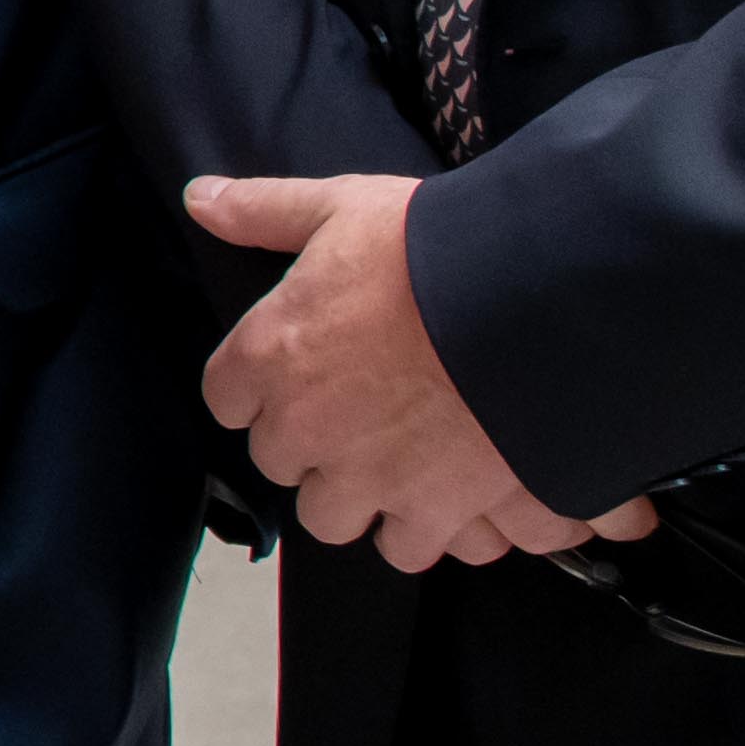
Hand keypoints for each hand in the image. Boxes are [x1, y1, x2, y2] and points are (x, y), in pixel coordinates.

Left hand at [190, 173, 653, 573]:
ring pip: (349, 522)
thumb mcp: (345, 207)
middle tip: (372, 414)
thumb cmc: (435, 247)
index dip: (265, 389)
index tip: (301, 373)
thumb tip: (202, 199)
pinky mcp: (443, 514)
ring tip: (421, 464)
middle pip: (290, 470)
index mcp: (271, 359)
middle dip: (325, 450)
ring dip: (379, 501)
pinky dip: (455, 528)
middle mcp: (311, 433)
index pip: (229, 400)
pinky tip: (477, 496)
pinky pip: (430, 546)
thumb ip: (268, 211)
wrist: (542, 298)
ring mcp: (375, 482)